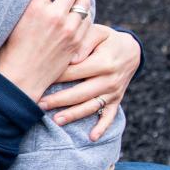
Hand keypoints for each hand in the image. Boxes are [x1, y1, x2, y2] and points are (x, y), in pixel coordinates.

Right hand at [0, 0, 92, 102]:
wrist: (22, 79)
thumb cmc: (10, 51)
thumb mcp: (11, 23)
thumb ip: (25, 6)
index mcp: (34, 8)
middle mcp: (54, 16)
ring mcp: (68, 29)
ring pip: (83, 2)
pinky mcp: (76, 41)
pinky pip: (87, 19)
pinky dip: (87, 9)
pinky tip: (85, 5)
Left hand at [37, 25, 140, 140]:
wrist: (131, 49)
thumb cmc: (106, 39)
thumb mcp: (98, 32)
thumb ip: (84, 41)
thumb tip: (71, 58)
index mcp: (104, 62)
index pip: (76, 71)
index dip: (57, 76)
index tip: (38, 79)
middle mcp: (110, 79)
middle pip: (81, 92)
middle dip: (59, 99)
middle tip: (39, 104)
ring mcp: (114, 92)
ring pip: (92, 106)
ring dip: (74, 115)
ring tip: (56, 121)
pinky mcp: (116, 100)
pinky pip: (110, 116)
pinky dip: (102, 127)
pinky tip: (91, 137)